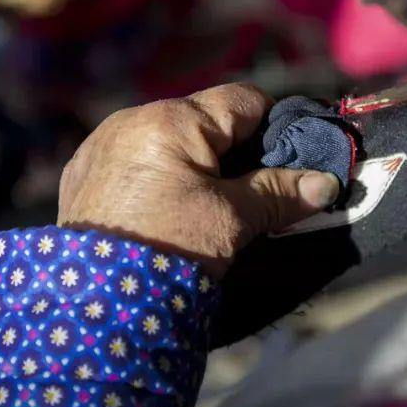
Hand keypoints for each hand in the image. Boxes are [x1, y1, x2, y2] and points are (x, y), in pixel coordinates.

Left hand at [58, 84, 340, 278]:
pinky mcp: (81, 172)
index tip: (294, 155)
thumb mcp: (231, 220)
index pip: (242, 100)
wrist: (95, 306)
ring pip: (166, 139)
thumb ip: (278, 193)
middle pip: (202, 119)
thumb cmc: (169, 252)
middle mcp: (131, 119)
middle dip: (233, 149)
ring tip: (208, 202)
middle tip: (256, 188)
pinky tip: (163, 209)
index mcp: (171, 119)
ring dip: (191, 161)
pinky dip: (153, 175)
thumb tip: (326, 182)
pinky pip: (130, 159)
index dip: (275, 125)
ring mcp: (100, 145)